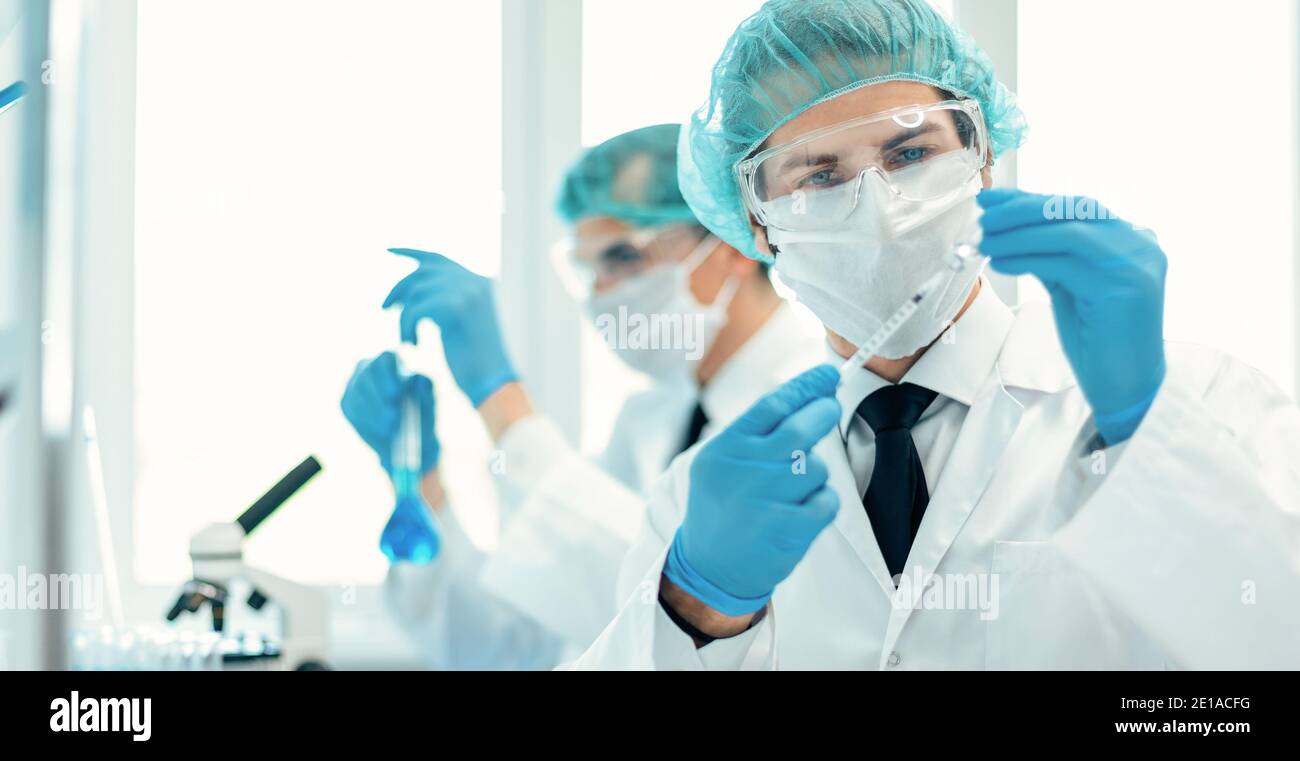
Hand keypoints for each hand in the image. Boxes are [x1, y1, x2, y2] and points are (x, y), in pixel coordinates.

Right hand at [340, 351, 439, 473]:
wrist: (416, 441)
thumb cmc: (428, 414)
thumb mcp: (434, 403)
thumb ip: (428, 389)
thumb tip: (418, 377)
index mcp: (400, 357)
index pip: (389, 357)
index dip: (390, 374)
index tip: (397, 394)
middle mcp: (374, 365)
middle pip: (368, 372)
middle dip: (380, 396)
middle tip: (394, 417)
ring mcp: (358, 382)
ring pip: (358, 391)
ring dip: (375, 411)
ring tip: (393, 427)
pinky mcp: (348, 400)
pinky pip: (351, 407)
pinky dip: (367, 420)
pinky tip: (383, 430)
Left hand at [383, 248, 517, 405]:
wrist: (493, 385)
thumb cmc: (478, 366)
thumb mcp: (464, 327)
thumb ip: (447, 304)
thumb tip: (415, 294)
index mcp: (480, 283)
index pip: (439, 259)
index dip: (411, 252)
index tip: (388, 250)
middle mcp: (474, 282)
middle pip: (422, 271)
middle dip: (398, 288)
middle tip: (383, 308)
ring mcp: (465, 292)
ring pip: (415, 292)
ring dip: (404, 318)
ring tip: (408, 341)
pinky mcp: (453, 307)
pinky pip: (414, 311)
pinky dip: (407, 329)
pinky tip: (414, 347)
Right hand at [663, 364, 841, 616]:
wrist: (710, 566)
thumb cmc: (722, 506)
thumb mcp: (721, 462)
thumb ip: (755, 434)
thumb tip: (805, 397)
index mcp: (726, 449)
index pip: (773, 405)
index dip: (806, 385)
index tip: (828, 374)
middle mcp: (744, 471)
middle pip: (800, 430)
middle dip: (823, 412)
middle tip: (830, 406)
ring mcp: (766, 500)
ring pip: (816, 467)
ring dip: (815, 472)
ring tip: (794, 487)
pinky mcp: (787, 529)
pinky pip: (826, 500)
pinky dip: (822, 502)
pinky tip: (802, 510)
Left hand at [979, 189, 1166, 444]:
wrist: (1126, 388)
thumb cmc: (1097, 339)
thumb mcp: (1070, 284)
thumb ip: (1050, 253)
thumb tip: (1005, 224)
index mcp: (1132, 238)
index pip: (1075, 207)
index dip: (1029, 200)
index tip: (991, 200)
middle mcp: (1140, 244)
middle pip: (1072, 211)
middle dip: (1020, 210)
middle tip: (983, 216)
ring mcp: (1135, 264)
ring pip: (1066, 233)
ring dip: (1017, 233)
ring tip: (984, 240)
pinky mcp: (1122, 288)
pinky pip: (1063, 263)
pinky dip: (1026, 258)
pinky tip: (999, 261)